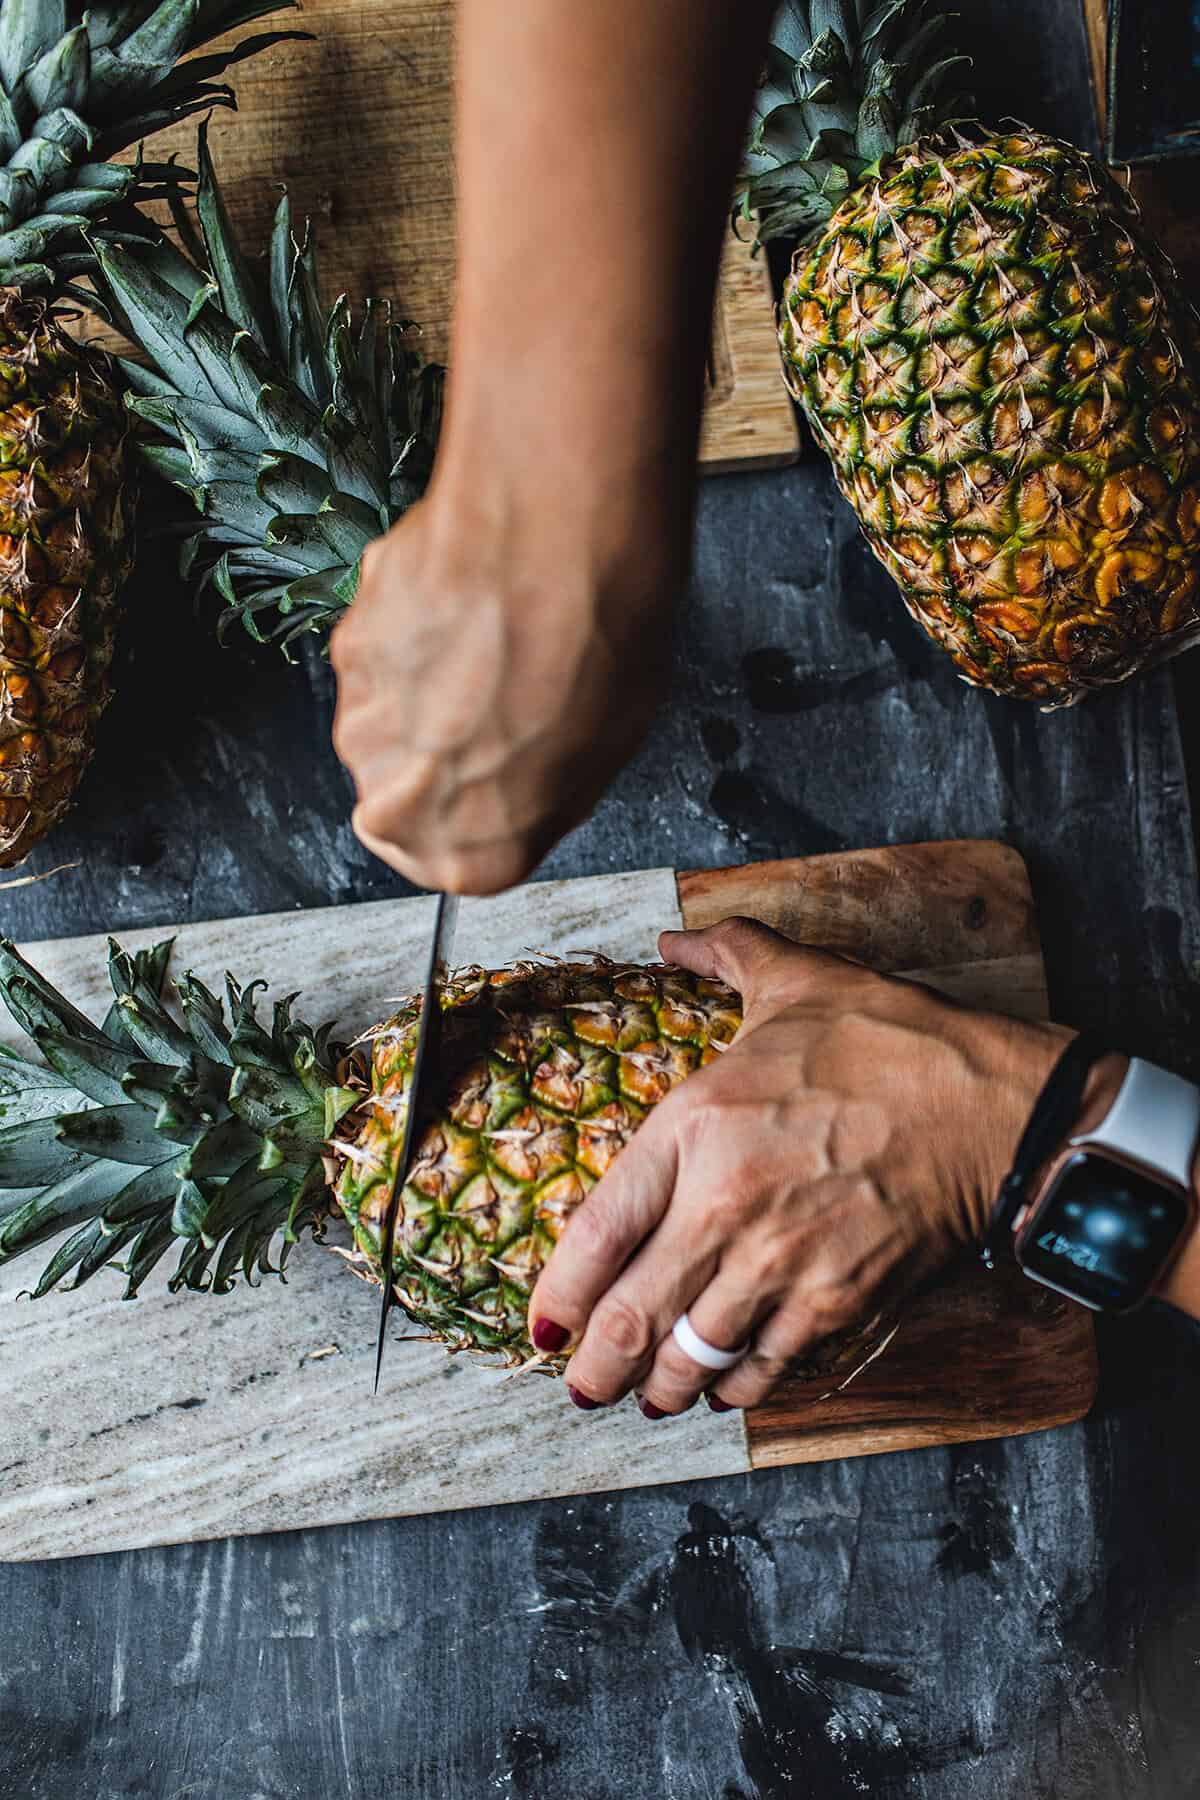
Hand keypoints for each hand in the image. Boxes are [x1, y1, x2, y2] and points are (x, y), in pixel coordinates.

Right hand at [330, 463, 681, 896]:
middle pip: (408, 789)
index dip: (475, 810)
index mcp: (469, 858)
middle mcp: (397, 805)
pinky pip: (380, 651)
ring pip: (388, 718)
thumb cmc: (600, 657)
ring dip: (425, 684)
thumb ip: (536, 788)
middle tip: (499, 694)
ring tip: (490, 639)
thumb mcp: (602, 756)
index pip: (448, 860)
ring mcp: (362, 722)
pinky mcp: (345, 646)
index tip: (493, 779)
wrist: (558, 544)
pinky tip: (467, 597)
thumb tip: (520, 771)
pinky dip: (412, 628)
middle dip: (442, 747)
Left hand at [529, 918, 1073, 1414]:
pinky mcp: (837, 1303)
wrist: (992, 1105)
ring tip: (649, 1399)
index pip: (598, 1233)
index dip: (559, 1292)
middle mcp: (724, 1207)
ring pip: (692, 1358)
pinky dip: (737, 1388)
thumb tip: (672, 939)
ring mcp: (781, 1264)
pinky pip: (766, 1368)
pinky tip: (724, 1389)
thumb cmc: (891, 1041)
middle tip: (580, 1385)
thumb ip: (724, 956)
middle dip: (594, 1367)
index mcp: (694, 1125)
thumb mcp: (795, 981)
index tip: (542, 1323)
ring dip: (661, 1389)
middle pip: (632, 1317)